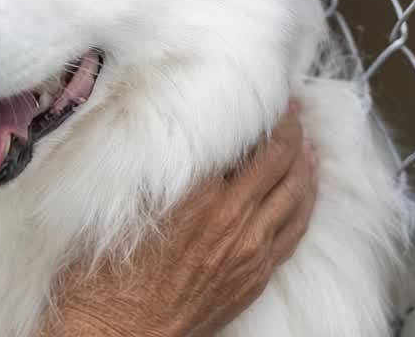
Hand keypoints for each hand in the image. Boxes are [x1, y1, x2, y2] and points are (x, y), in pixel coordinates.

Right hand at [42, 102, 317, 336]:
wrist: (118, 335)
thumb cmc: (107, 276)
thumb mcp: (123, 207)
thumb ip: (156, 171)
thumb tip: (175, 139)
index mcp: (201, 198)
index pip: (253, 147)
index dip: (268, 120)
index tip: (271, 100)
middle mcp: (233, 222)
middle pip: (281, 167)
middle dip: (292, 134)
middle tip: (292, 112)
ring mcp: (250, 253)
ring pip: (296, 199)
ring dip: (305, 167)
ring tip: (306, 144)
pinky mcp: (253, 278)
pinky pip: (294, 232)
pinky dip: (305, 205)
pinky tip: (304, 193)